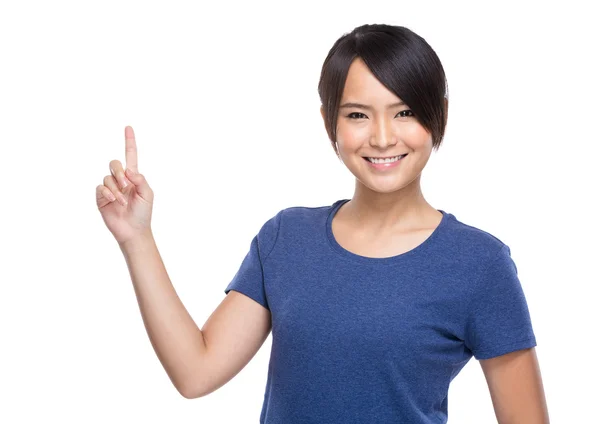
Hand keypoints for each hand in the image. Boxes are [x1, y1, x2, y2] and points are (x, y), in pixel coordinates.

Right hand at [96, 126, 154, 244]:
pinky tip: (114, 202)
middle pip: (115, 163)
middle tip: (127, 185)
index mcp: (133, 177)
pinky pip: (101, 187)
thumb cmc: (143, 213)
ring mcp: (110, 188)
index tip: (128, 127)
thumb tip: (129, 170)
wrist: (133, 230)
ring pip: (108, 177)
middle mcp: (120, 180)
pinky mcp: (101, 197)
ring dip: (116, 189)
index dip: (129, 142)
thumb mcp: (148, 194)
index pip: (130, 155)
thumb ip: (141, 179)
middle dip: (120, 172)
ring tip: (122, 202)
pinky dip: (108, 193)